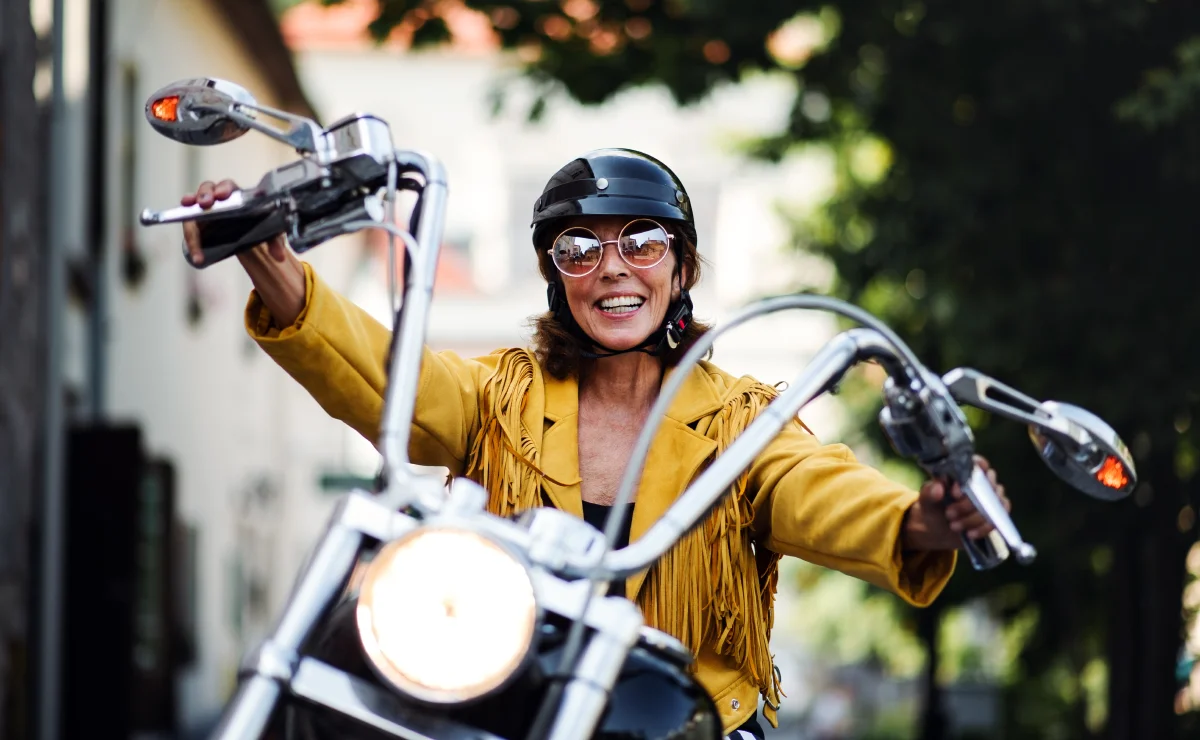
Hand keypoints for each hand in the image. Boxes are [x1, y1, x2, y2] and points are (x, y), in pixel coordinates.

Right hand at [181, 180, 305, 327]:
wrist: (248, 236)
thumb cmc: (258, 226)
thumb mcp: (270, 232)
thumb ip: (275, 241)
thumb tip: (279, 256)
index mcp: (238, 195)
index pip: (229, 186)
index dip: (224, 188)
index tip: (223, 195)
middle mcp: (218, 198)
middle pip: (208, 189)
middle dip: (205, 194)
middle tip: (205, 203)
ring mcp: (205, 209)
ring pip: (194, 203)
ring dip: (190, 206)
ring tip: (187, 210)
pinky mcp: (198, 223)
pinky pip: (189, 224)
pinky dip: (188, 233)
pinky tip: (190, 242)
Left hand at [902, 455, 1011, 551]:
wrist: (933, 529)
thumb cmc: (931, 507)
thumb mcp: (926, 499)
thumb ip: (930, 492)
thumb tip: (938, 488)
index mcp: (964, 472)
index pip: (980, 464)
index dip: (973, 475)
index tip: (956, 493)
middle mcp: (981, 482)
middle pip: (988, 486)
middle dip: (968, 503)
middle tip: (949, 513)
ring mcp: (990, 499)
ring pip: (993, 504)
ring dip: (973, 518)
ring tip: (953, 525)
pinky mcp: (993, 516)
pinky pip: (996, 519)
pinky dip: (983, 528)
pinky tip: (969, 533)